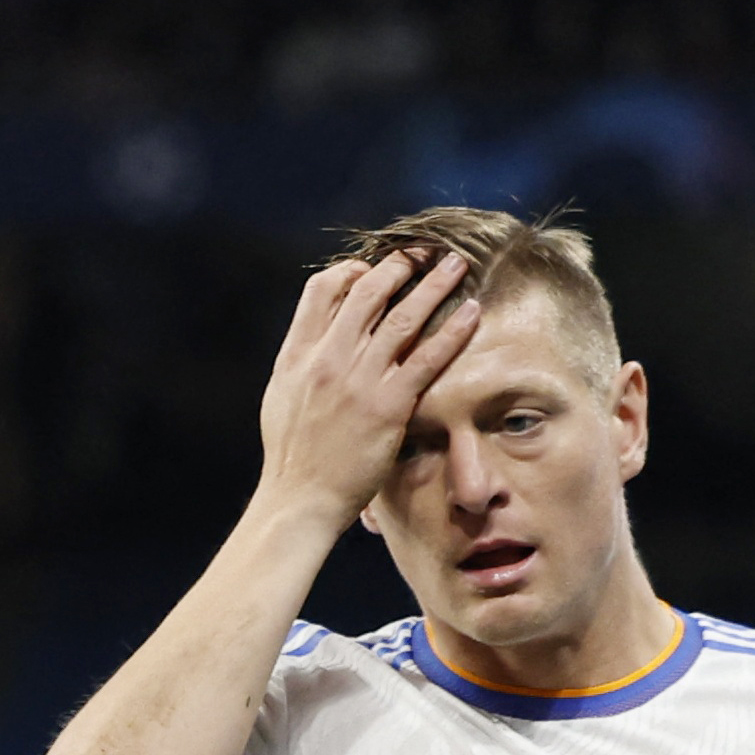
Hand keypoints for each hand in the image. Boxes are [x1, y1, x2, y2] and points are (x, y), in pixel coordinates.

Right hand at [257, 246, 474, 530]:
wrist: (299, 499)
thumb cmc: (292, 456)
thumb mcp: (282, 397)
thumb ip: (303, 363)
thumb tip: (322, 339)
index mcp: (298, 355)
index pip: (322, 290)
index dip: (350, 271)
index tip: (371, 269)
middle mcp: (327, 359)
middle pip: (367, 292)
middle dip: (399, 266)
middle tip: (422, 255)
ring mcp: (358, 381)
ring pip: (402, 316)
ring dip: (433, 284)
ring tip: (455, 266)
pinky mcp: (388, 406)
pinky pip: (427, 358)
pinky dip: (452, 331)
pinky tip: (472, 313)